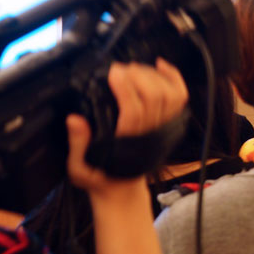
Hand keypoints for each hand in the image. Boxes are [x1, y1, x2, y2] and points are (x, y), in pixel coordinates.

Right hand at [67, 58, 187, 192]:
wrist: (122, 189)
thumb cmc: (99, 176)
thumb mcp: (79, 167)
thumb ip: (77, 144)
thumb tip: (74, 118)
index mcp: (127, 143)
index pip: (134, 110)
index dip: (125, 88)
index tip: (113, 72)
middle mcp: (149, 134)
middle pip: (155, 98)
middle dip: (139, 77)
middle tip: (121, 68)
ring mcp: (163, 128)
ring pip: (169, 95)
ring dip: (153, 75)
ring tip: (134, 68)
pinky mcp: (170, 123)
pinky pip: (179, 98)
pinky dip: (173, 78)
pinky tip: (160, 64)